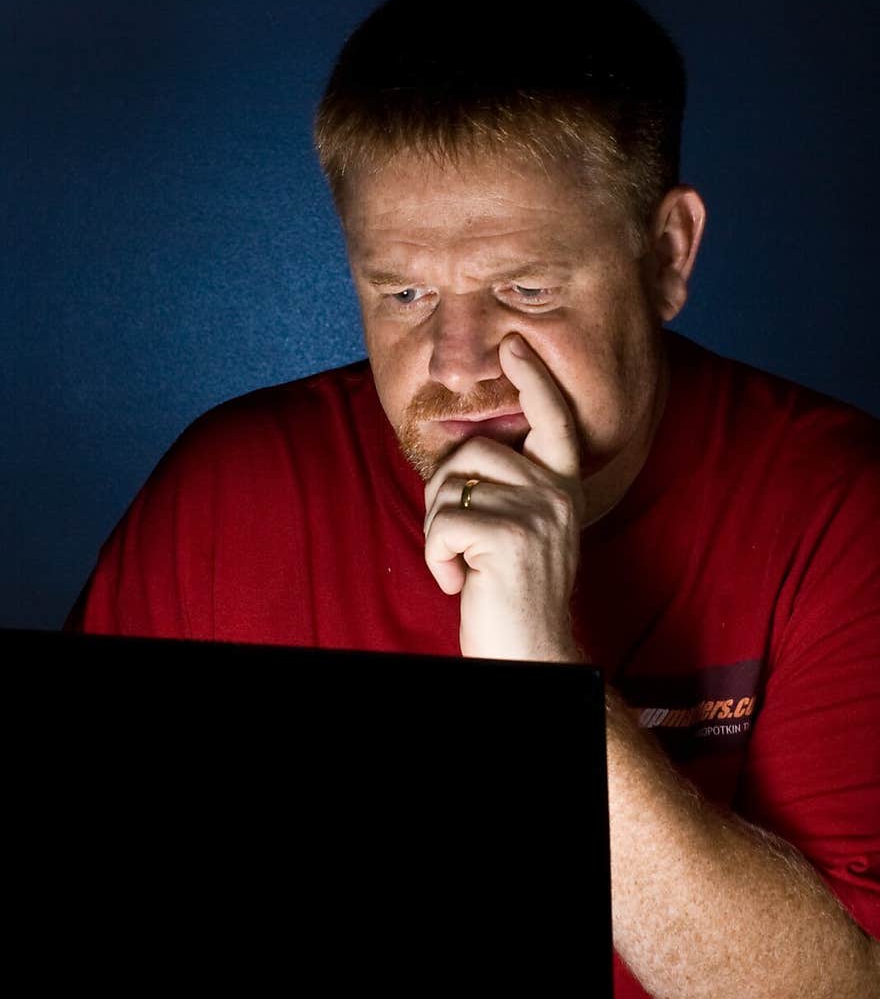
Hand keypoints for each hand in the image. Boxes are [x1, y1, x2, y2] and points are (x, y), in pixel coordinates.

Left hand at [422, 333, 585, 660]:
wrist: (531, 654)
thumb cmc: (513, 596)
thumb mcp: (523, 531)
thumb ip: (510, 489)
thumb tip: (467, 449)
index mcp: (564, 488)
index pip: (554, 420)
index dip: (535, 379)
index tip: (514, 344)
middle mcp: (558, 494)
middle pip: (473, 452)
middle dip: (442, 494)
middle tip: (454, 543)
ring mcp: (538, 513)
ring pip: (450, 485)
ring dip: (436, 528)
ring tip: (460, 564)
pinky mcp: (508, 538)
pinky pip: (441, 523)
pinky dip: (434, 557)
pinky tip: (459, 583)